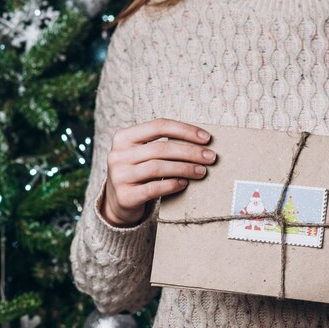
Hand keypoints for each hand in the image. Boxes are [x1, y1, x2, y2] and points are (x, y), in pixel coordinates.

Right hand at [101, 118, 216, 226]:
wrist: (119, 201)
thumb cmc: (140, 172)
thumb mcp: (144, 154)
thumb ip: (164, 146)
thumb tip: (202, 144)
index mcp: (124, 137)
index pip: (158, 126)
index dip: (185, 130)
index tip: (207, 138)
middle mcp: (117, 155)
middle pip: (160, 148)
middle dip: (190, 152)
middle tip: (210, 157)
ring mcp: (119, 176)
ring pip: (158, 167)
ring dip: (185, 168)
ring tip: (202, 171)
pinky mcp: (125, 196)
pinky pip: (153, 188)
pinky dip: (172, 185)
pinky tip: (184, 183)